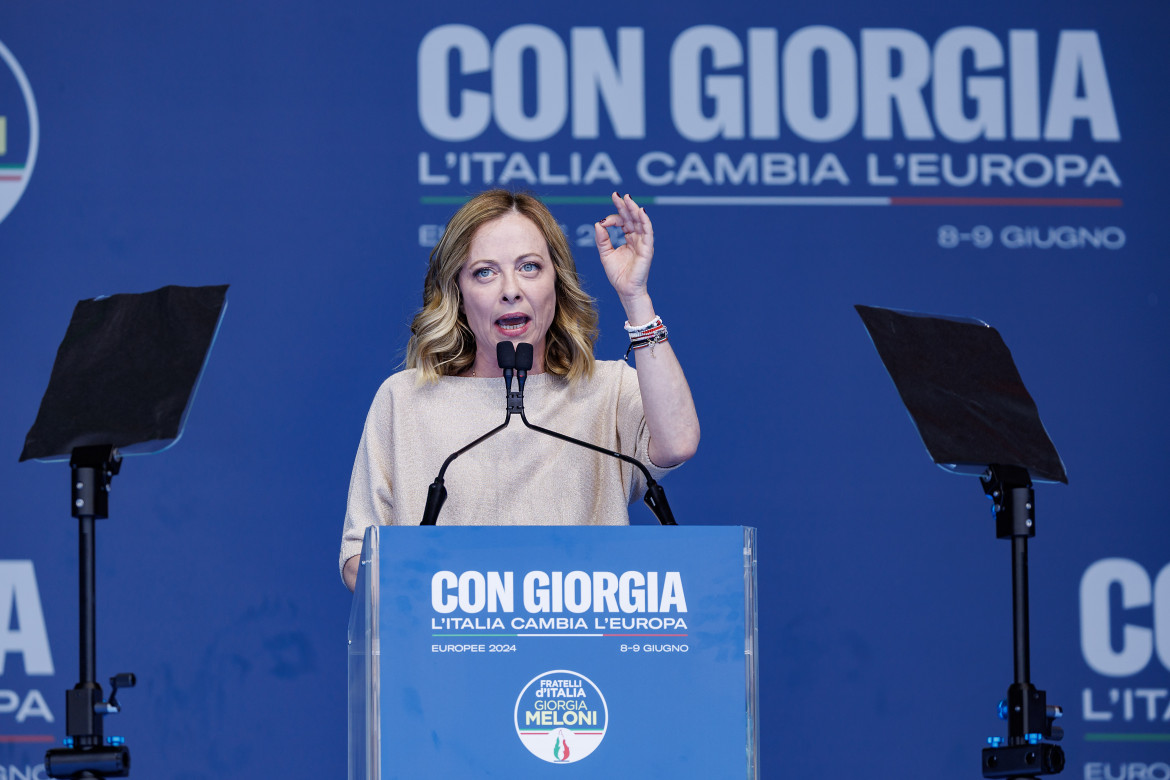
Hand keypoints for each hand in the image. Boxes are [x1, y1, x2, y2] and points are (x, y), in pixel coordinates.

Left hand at [594, 192, 653, 312]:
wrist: (625, 290)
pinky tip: (640, 211)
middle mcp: (637, 238)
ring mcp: (643, 242)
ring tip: (628, 198)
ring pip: (640, 221)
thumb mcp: (605, 253)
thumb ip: (602, 239)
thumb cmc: (617, 274)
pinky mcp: (647, 249)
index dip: (613, 217)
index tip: (602, 221)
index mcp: (629, 238)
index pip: (622, 221)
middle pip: (631, 217)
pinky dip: (645, 221)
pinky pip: (648, 232)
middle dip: (625, 205)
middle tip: (617, 194)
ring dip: (634, 209)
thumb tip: (598, 223)